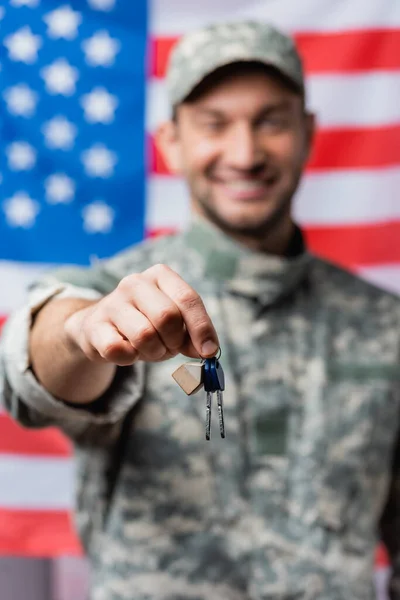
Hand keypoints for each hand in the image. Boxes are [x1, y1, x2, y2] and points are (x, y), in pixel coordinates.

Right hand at [64, 264, 218, 365]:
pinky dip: (129, 359)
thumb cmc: (147, 324)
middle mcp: (135, 282)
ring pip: (144, 335)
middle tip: (170, 348)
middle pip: (167, 317)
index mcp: (160, 275)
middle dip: (174, 341)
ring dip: (153, 352)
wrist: (101, 329)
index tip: (209, 351)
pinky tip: (128, 352)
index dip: (201, 328)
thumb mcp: (174, 325)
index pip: (188, 298)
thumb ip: (193, 335)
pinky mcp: (95, 325)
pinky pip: (118, 349)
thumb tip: (207, 350)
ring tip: (149, 350)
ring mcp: (112, 302)